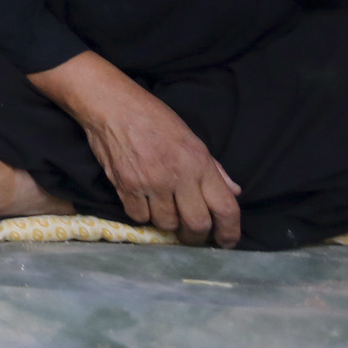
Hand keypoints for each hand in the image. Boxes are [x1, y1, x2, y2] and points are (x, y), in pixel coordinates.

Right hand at [74, 81, 242, 247]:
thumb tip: (234, 192)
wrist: (112, 106)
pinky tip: (144, 203)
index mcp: (199, 162)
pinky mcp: (126, 187)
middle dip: (196, 237)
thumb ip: (213, 169)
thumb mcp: (191, 138)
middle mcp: (178, 176)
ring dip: (168, 223)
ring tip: (165, 212)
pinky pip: (139, 217)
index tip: (227, 242)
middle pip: (197, 225)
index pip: (225, 207)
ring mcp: (151, 183)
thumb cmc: (154, 118)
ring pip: (166, 224)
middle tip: (192, 235)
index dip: (230, 232)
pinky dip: (143, 215)